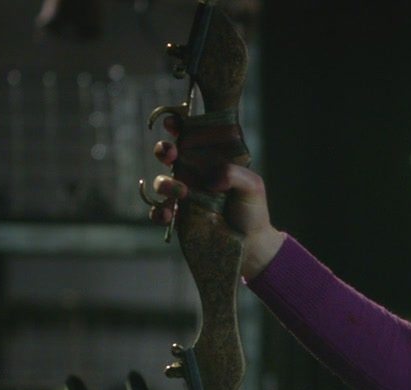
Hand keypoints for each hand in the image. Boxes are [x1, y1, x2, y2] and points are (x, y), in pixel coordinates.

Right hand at [148, 117, 283, 278]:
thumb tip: (211, 180)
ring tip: (182, 192)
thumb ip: (234, 174)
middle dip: (164, 149)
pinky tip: (168, 214)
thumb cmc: (253, 211)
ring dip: (164, 183)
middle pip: (169, 154)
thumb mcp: (252, 186)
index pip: (191, 136)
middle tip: (171, 153)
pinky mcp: (178, 217)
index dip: (178, 125)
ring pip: (161, 182)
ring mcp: (184, 195)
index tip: (173, 123)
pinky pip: (157, 211)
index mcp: (211, 160)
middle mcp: (194, 174)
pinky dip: (158, 211)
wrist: (251, 246)